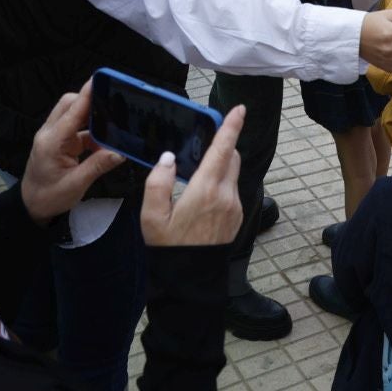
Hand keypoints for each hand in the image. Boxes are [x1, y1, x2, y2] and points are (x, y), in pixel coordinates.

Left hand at [20, 81, 124, 224]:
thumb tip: (119, 152)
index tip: (102, 79)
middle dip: (91, 101)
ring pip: (73, 114)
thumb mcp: (76, 185)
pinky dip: (91, 130)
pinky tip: (104, 141)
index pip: (72, 110)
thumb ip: (97, 166)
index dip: (88, 93)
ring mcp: (54, 136)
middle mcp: (51, 133)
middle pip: (70, 104)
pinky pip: (76, 127)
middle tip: (115, 105)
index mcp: (52, 141)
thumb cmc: (49, 197)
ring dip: (92, 116)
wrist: (31, 207)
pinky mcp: (59, 141)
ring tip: (113, 122)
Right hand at [141, 105, 243, 246]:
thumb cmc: (168, 248)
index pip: (222, 150)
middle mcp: (226, 196)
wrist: (189, 281)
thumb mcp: (151, 217)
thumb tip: (168, 158)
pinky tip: (203, 198)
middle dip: (222, 146)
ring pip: (233, 174)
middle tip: (204, 147)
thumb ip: (158, 183)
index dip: (231, 127)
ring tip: (197, 179)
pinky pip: (232, 191)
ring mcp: (234, 207)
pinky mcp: (237, 217)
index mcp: (205, 191)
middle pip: (232, 158)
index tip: (239, 109)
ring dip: (221, 167)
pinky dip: (222, 185)